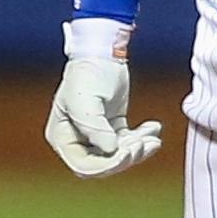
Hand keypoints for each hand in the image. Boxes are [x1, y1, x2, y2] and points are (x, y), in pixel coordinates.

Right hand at [45, 54, 162, 176]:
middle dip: (125, 158)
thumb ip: (94, 127)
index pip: (83, 166)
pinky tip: (153, 128)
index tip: (125, 153)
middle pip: (102, 165)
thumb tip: (111, 149)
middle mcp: (76, 140)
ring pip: (118, 156)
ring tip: (153, 139)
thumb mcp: (85, 99)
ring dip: (138, 150)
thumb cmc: (88, 72)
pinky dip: (142, 139)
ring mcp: (95, 135)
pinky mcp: (111, 127)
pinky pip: (128, 143)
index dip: (106, 166)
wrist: (102, 51)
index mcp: (62, 136)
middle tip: (142, 145)